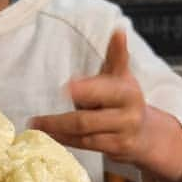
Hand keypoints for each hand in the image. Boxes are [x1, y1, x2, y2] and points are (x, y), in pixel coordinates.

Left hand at [29, 30, 158, 168]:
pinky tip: (49, 136)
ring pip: (84, 135)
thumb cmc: (124, 100)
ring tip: (36, 126)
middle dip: (60, 121)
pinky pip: (85, 146)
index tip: (68, 86)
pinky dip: (65, 141)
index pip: (105, 90)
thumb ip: (116, 55)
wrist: (146, 134)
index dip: (87, 90)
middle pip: (88, 119)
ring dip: (57, 132)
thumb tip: (118, 30)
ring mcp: (122, 135)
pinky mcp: (115, 150)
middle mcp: (127, 115)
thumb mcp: (122, 76)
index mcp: (127, 92)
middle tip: (35, 120)